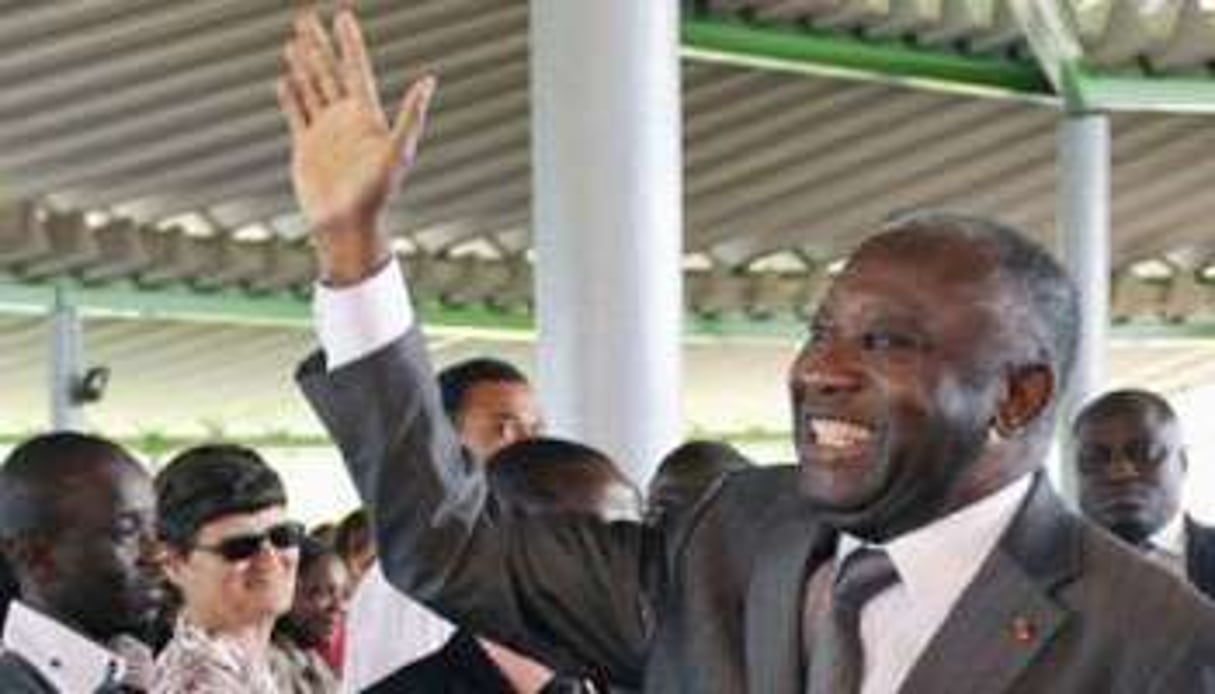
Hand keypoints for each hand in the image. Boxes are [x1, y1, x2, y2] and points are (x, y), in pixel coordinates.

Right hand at [278, 3, 434, 285]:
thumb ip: (412, 115)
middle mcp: (346, 120)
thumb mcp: (398, 152)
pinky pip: (297, 114)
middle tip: (306, 17)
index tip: (343, 16)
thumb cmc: (378, 194)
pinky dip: (290, 96)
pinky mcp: (307, 148)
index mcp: (366, 116)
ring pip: (312, 89)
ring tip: (294, 41)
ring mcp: (326, 132)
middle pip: (329, 72)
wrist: (348, 225)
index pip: (355, 69)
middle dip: (319, 44)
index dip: (349, 42)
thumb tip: (429, 80)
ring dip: (304, 65)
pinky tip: (285, 80)